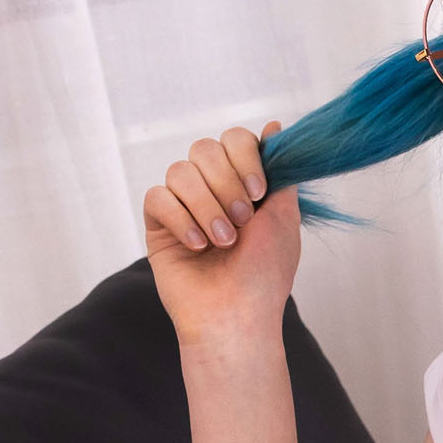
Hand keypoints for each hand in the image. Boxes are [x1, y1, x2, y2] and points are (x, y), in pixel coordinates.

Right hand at [144, 123, 300, 345]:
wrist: (237, 317)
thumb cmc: (264, 275)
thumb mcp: (284, 218)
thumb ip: (280, 171)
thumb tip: (272, 126)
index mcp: (242, 183)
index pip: (234, 139)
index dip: (244, 157)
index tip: (258, 193)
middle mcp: (211, 189)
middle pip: (204, 148)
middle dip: (226, 184)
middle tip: (242, 222)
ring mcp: (183, 205)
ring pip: (180, 171)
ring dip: (206, 206)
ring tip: (222, 242)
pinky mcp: (158, 225)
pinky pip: (157, 198)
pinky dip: (180, 220)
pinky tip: (197, 247)